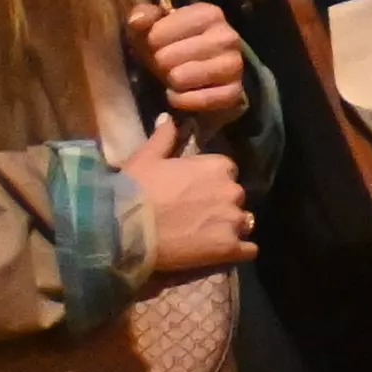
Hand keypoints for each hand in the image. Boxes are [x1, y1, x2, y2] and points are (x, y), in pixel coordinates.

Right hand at [121, 116, 251, 273]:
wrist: (122, 230)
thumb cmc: (133, 190)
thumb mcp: (146, 159)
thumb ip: (163, 137)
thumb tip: (168, 118)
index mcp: (219, 166)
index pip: (227, 172)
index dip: (211, 183)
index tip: (194, 192)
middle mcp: (232, 190)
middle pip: (235, 197)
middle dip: (221, 205)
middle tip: (196, 217)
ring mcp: (233, 220)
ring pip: (244, 222)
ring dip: (231, 228)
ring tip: (205, 236)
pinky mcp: (229, 248)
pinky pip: (248, 250)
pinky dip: (238, 251)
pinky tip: (221, 253)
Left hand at [128, 1, 248, 130]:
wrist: (196, 75)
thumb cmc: (170, 46)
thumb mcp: (153, 27)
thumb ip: (142, 16)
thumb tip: (137, 20)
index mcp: (209, 14)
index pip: (159, 32)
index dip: (151, 42)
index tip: (159, 44)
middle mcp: (228, 36)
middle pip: (167, 57)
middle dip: (161, 64)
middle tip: (168, 63)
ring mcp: (234, 64)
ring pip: (181, 78)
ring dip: (172, 82)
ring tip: (176, 77)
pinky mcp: (235, 91)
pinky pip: (197, 100)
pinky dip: (182, 100)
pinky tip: (181, 94)